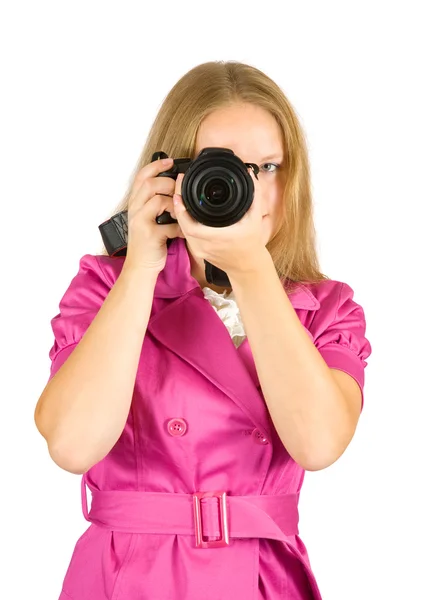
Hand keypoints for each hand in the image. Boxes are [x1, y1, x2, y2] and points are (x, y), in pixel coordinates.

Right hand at [123, 158, 184, 273]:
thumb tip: (176, 191)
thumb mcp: (149, 220)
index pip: (141, 177)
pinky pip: (169, 225)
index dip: (156, 166)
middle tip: (178, 189)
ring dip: (173, 204)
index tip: (170, 161)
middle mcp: (135, 210)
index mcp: (135, 204)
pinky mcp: (150, 235)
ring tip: (179, 212)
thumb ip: (157, 206)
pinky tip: (182, 232)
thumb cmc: (148, 244)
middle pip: (149, 184)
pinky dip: (179, 228)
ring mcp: (140, 222)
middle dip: (167, 183)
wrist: (140, 267)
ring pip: (157, 200)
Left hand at [172, 172, 268, 275]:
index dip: (181, 210)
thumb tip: (250, 174)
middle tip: (178, 187)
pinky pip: (187, 235)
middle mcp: (205, 245)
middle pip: (182, 225)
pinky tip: (184, 210)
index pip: (190, 225)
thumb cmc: (252, 243)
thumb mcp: (255, 218)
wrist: (248, 266)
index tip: (179, 193)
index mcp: (217, 237)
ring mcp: (200, 250)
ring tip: (180, 195)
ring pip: (182, 230)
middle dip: (177, 205)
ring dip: (179, 213)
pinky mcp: (198, 252)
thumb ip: (254, 195)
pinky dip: (184, 222)